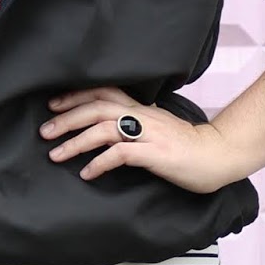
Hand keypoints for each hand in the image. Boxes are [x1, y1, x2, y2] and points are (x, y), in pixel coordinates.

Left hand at [39, 85, 235, 190]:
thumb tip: (109, 130)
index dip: (76, 96)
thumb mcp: (157, 128)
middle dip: (67, 117)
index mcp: (141, 109)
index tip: (53, 105)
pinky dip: (100, 162)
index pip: (103, 92)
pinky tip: (87, 173)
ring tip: (56, 155)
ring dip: (75, 141)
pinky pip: (121, 153)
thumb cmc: (188, 146)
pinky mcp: (156, 153)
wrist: (219, 155)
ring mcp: (149, 134)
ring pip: (103, 128)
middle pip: (97, 107)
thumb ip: (136, 124)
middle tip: (44, 131)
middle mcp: (142, 116)